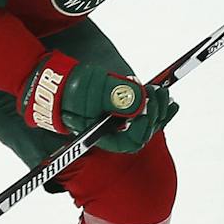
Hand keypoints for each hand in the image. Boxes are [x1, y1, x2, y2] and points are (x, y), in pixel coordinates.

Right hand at [20, 52, 177, 152]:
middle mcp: (114, 134)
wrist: (57, 83)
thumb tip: (142, 100)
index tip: (147, 104)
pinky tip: (167, 99)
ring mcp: (119, 124)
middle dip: (156, 113)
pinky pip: (144, 115)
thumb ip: (117, 96)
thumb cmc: (70, 90)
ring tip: (162, 92)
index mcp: (105, 136)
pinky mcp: (121, 113)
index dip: (144, 124)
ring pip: (147, 124)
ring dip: (159, 108)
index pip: (133, 140)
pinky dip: (156, 107)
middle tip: (158, 93)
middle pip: (144, 133)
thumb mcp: (94, 91)